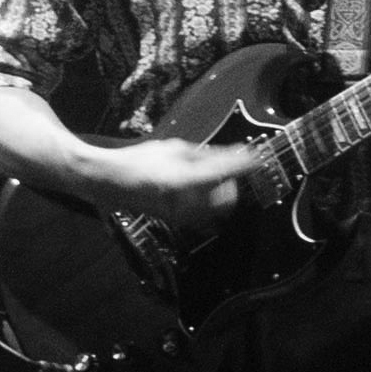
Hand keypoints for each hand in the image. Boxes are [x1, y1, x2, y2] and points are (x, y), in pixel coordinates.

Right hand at [92, 136, 262, 227]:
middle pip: (228, 200)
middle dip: (232, 184)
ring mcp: (182, 217)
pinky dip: (210, 204)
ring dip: (222, 194)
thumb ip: (208, 154)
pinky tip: (200, 191)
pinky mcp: (179, 222)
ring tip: (208, 178)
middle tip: (226, 169)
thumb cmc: (140, 160)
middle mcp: (185, 204)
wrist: (111, 181)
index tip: (259, 158)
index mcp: (184, 181)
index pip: (226, 173)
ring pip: (218, 210)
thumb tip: (237, 153)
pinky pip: (206, 218)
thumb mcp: (176, 148)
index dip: (246, 164)